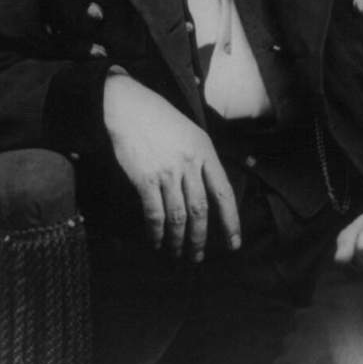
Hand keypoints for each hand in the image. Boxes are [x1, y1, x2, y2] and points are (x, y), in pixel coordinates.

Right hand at [103, 74, 240, 261]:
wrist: (129, 107)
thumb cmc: (160, 119)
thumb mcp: (192, 133)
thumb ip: (202, 160)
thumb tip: (211, 190)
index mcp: (205, 151)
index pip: (224, 193)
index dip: (231, 221)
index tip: (234, 243)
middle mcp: (189, 163)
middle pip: (200, 210)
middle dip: (200, 238)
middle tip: (198, 256)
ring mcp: (167, 171)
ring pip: (178, 216)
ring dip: (178, 239)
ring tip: (178, 253)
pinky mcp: (144, 178)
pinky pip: (154, 213)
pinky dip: (156, 231)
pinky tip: (156, 241)